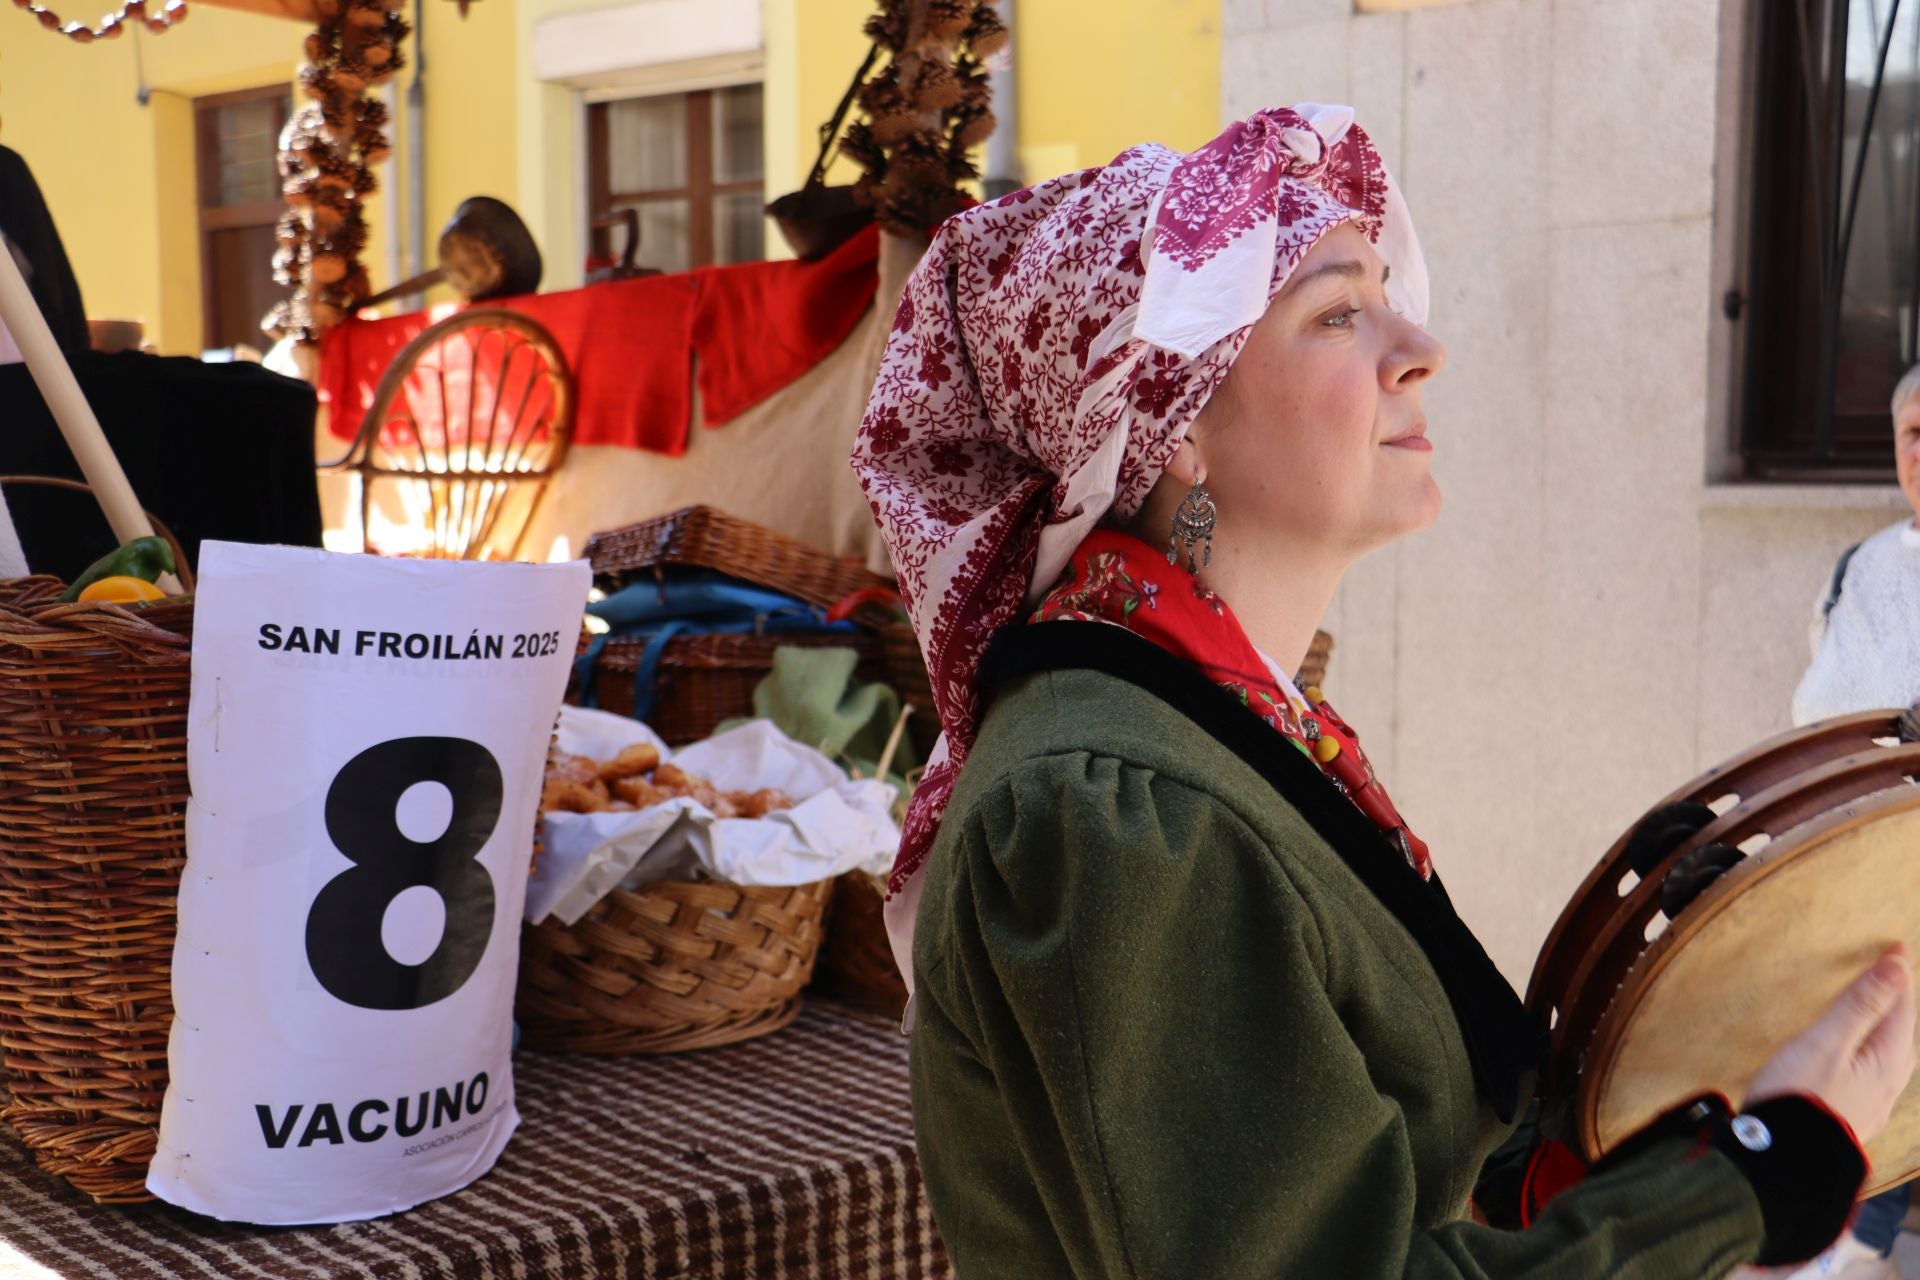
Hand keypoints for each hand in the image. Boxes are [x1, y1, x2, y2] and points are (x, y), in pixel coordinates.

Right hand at [1747, 945, 1917, 1144]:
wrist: (1781, 1163)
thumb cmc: (1799, 1097)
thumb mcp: (1827, 1043)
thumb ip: (1862, 1004)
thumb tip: (1898, 966)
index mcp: (1886, 1062)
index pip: (1900, 1009)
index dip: (1898, 977)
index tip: (1897, 948)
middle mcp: (1887, 1085)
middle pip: (1902, 1035)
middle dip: (1899, 1005)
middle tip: (1892, 978)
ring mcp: (1871, 1105)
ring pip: (1890, 1059)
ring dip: (1887, 1032)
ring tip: (1878, 1015)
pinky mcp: (1850, 1119)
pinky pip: (1874, 1078)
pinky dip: (1871, 1056)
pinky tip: (1858, 1064)